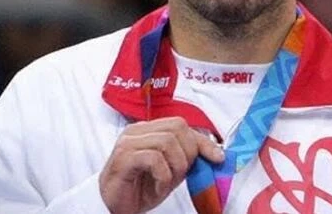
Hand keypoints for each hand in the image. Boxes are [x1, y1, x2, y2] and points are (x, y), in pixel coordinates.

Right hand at [99, 117, 224, 213]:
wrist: (113, 206)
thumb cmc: (140, 188)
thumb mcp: (171, 171)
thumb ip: (186, 158)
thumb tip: (214, 153)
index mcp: (149, 130)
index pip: (182, 125)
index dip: (203, 142)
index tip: (218, 158)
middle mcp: (138, 131)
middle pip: (178, 128)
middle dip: (187, 154)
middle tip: (179, 175)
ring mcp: (129, 142)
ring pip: (167, 142)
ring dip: (175, 167)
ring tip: (167, 182)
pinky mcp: (123, 157)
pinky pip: (154, 158)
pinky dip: (162, 176)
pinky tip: (157, 187)